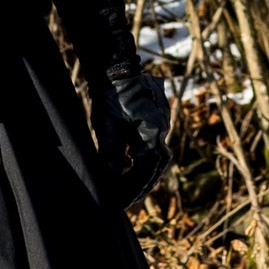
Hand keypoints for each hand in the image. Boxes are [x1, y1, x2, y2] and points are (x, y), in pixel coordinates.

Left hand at [87, 57, 175, 208]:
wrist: (116, 65)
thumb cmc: (111, 94)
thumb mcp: (107, 126)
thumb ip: (111, 156)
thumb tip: (110, 183)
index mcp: (152, 132)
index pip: (147, 170)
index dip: (134, 189)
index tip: (121, 203)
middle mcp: (161, 129)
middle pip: (156, 166)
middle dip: (142, 185)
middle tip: (126, 202)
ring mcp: (161, 123)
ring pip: (156, 156)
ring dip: (143, 172)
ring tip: (128, 188)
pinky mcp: (156, 119)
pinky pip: (152, 143)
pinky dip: (142, 158)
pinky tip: (129, 163)